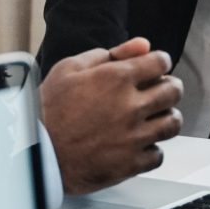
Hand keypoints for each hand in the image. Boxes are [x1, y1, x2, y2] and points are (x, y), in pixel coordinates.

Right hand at [40, 37, 182, 195]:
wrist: (35, 151)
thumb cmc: (47, 109)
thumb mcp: (70, 68)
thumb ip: (109, 53)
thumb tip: (141, 46)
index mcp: (117, 78)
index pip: (161, 62)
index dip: (159, 62)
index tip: (154, 68)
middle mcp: (130, 106)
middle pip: (173, 91)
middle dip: (169, 86)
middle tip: (160, 90)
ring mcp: (133, 136)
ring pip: (172, 123)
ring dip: (166, 116)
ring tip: (155, 117)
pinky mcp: (130, 163)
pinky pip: (158, 154)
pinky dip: (152, 148)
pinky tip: (139, 142)